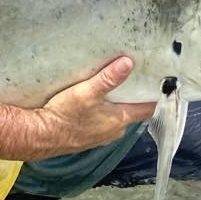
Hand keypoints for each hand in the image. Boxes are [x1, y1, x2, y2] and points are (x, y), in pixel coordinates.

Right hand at [33, 56, 155, 155]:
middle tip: (137, 76)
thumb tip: (128, 63)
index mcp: (119, 120)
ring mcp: (101, 135)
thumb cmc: (64, 116)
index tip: (161, 82)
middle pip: (133, 112)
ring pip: (118, 117)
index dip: (155, 96)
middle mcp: (114, 131)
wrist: (40, 136)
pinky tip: (98, 100)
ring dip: (119, 103)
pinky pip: (104, 121)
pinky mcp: (88, 136)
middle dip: (136, 96)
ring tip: (118, 84)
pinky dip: (106, 111)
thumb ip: (108, 79)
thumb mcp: (87, 92)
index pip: (148, 108)